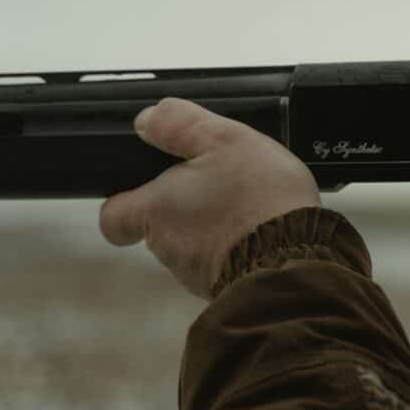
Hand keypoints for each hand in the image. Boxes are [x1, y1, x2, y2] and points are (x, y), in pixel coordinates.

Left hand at [99, 98, 322, 299]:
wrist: (296, 257)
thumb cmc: (258, 198)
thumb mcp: (226, 139)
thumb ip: (180, 125)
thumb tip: (147, 120)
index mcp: (156, 209)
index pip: (112, 217)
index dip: (124, 202)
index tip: (144, 190)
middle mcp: (168, 246)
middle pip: (160, 228)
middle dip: (184, 210)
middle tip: (219, 188)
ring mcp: (196, 273)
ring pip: (192, 248)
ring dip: (213, 231)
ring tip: (250, 208)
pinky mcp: (225, 289)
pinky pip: (222, 266)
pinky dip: (236, 250)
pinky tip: (263, 233)